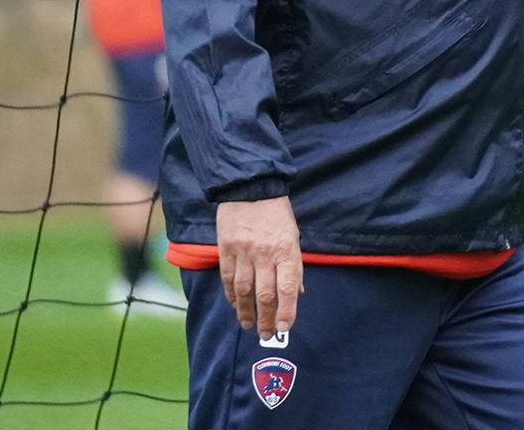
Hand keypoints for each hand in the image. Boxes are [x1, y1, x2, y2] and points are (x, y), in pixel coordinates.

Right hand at [216, 196, 302, 334]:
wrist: (250, 188)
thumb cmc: (277, 213)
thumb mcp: (294, 236)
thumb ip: (295, 265)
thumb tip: (297, 293)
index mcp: (286, 249)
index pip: (287, 287)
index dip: (287, 311)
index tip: (285, 328)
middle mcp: (265, 253)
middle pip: (264, 294)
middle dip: (266, 319)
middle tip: (266, 335)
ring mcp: (243, 252)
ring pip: (244, 290)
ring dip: (246, 312)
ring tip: (248, 325)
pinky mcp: (226, 249)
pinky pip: (228, 278)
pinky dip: (231, 295)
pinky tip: (235, 305)